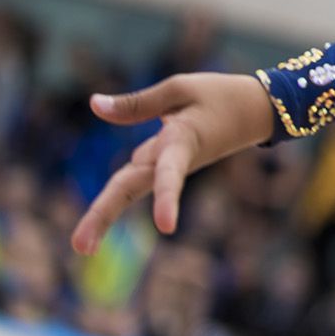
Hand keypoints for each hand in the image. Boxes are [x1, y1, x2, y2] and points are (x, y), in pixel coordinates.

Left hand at [70, 72, 275, 254]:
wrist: (254, 112)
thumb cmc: (219, 95)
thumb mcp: (180, 87)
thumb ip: (137, 102)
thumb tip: (94, 105)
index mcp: (183, 141)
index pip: (171, 172)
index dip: (167, 197)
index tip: (166, 227)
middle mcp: (173, 161)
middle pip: (133, 187)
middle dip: (105, 215)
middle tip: (79, 248)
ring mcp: (167, 167)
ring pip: (129, 189)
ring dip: (104, 215)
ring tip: (82, 246)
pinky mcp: (164, 165)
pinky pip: (134, 182)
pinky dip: (112, 201)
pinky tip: (94, 226)